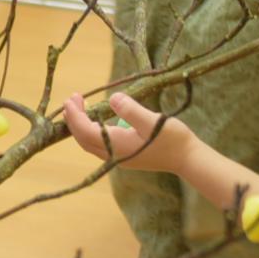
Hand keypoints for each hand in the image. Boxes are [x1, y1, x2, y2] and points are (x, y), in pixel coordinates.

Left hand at [61, 91, 188, 172]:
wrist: (188, 159)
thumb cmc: (172, 139)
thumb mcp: (152, 121)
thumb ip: (131, 110)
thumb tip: (112, 98)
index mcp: (118, 146)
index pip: (87, 131)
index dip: (75, 116)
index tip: (71, 99)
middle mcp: (114, 155)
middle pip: (83, 139)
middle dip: (74, 120)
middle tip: (72, 99)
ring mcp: (119, 158)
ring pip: (91, 143)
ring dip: (81, 126)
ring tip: (80, 107)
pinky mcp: (125, 156)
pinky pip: (100, 144)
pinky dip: (92, 131)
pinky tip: (97, 120)